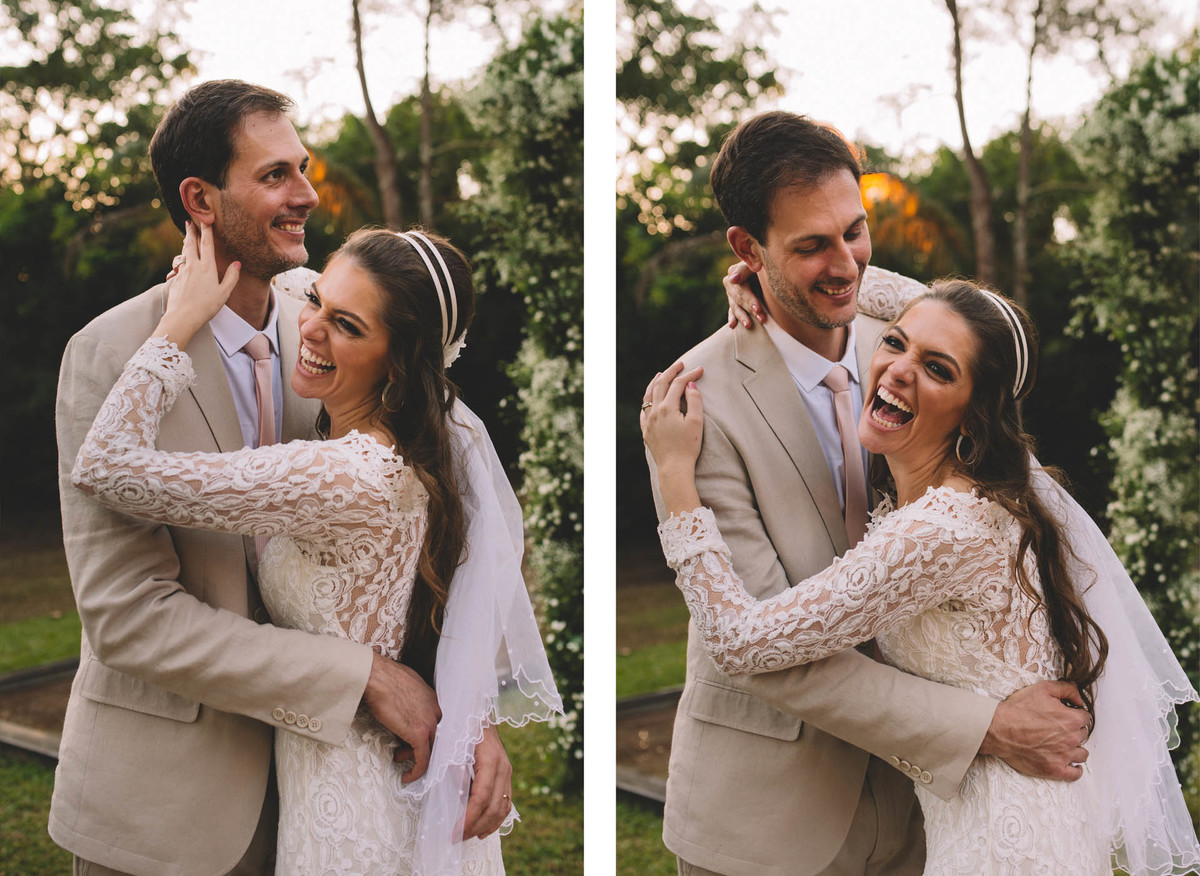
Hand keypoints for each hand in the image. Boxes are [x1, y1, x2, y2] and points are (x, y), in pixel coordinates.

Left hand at [153, 220, 239, 348]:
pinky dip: (182, 259)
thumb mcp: (224, 293)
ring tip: (186, 237)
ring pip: (184, 253)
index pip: (207, 244)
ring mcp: (183, 272)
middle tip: (188, 222)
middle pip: (191, 244)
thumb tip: (237, 263)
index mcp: (207, 267)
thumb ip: (231, 277)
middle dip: (191, 232)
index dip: (206, 231)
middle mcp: (193, 266)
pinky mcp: (176, 280)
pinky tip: (183, 261)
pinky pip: (180, 266)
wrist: (182, 316)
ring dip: (186, 243)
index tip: (205, 220)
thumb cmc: (206, 306)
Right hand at [361, 652, 441, 782]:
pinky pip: (423, 759)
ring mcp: (430, 723)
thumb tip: (406, 707)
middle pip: (438, 738)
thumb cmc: (386, 678)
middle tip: (408, 753)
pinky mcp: (419, 734)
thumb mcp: (407, 686)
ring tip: (400, 758)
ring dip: (417, 759)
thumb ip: (413, 699)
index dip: (429, 737)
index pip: (439, 725)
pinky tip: (407, 776)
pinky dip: (416, 770)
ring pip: (432, 750)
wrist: (377, 677)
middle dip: (423, 748)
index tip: (418, 743)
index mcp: (434, 700)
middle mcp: (436, 712)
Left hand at [462, 724, 512, 839]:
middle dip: (474, 827)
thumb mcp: (452, 746)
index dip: (468, 818)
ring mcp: (507, 772)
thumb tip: (454, 799)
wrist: (476, 713)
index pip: (482, 797)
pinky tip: (482, 830)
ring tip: (466, 837)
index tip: (453, 833)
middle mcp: (503, 767)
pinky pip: (506, 803)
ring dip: (485, 826)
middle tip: (455, 839)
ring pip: (502, 808)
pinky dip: (496, 820)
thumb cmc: (460, 728)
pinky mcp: (506, 775)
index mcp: (490, 760)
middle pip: (494, 807)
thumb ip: (454, 771)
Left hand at [640, 361, 704, 514]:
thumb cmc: (688, 447)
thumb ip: (694, 401)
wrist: (674, 468)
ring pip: (649, 395)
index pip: (678, 384)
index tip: (700, 370)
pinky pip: (643, 411)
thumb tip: (689, 384)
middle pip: (660, 384)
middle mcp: (655, 411)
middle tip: (680, 364)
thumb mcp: (696, 422)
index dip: (690, 375)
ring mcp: (648, 421)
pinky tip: (650, 399)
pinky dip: (648, 400)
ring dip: (655, 382)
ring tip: (661, 374)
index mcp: (667, 408)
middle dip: (671, 372)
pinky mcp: (646, 431)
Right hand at [724, 261, 766, 329]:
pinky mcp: (733, 300)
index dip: (750, 300)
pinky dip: (732, 317)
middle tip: (762, 319)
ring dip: (742, 316)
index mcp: (734, 272)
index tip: (758, 309)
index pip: (742, 289)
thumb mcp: (756, 263)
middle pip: (739, 299)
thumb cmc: (763, 264)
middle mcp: (730, 282)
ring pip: (735, 306)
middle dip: (750, 309)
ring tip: (749, 325)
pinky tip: (732, 325)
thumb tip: (732, 279)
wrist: (765, 266)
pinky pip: (731, 310)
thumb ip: (743, 270)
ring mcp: (730, 292)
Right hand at [978, 680, 1091, 780]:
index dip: (1076, 714)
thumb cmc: (1018, 709)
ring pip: (1082, 754)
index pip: (1085, 717)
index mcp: (1071, 719)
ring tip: (1065, 744)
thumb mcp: (1042, 689)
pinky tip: (1072, 764)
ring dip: (1076, 748)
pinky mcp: (1054, 769)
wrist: (998, 728)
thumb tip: (1080, 698)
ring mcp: (1064, 756)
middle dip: (1074, 729)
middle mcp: (1071, 738)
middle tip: (1060, 727)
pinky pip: (1075, 774)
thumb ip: (1067, 689)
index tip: (1067, 714)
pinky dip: (1076, 769)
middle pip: (1083, 734)